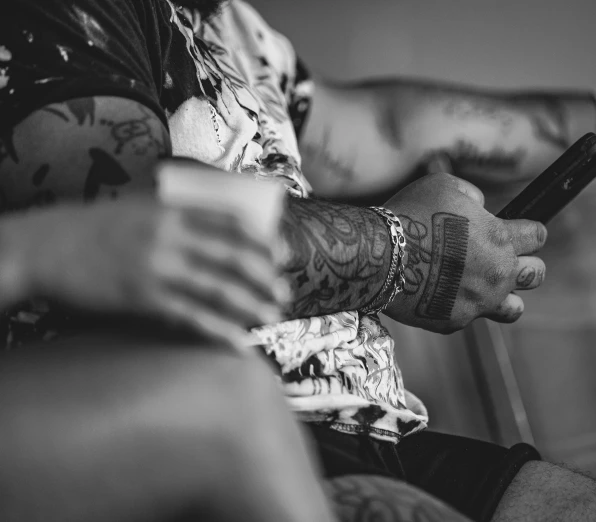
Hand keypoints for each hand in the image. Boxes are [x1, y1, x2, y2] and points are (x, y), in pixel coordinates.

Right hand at [1, 197, 288, 347]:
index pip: (230, 221)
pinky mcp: (143, 298)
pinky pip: (191, 317)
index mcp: (170, 210)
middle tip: (285, 293)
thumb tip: (220, 232)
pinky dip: (219, 331)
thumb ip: (176, 215)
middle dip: (265, 276)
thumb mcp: (137, 209)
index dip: (262, 239)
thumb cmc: (94, 230)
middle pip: (232, 256)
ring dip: (252, 304)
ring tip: (273, 316)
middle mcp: (169, 236)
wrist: (43, 249)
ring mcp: (157, 267)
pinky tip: (238, 343)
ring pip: (218, 288)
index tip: (283, 254)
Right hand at [383, 173, 546, 333]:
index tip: (523, 232)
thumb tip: (480, 208)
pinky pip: (469, 317)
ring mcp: (477, 302)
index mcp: (500, 238)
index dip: (531, 231)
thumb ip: (473, 196)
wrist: (379, 256)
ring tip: (487, 287)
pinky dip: (461, 305)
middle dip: (526, 264)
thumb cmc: (410, 215)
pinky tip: (444, 293)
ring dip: (506, 296)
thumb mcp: (445, 186)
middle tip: (505, 259)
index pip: (537, 236)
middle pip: (536, 275)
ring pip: (514, 309)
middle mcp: (497, 274)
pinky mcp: (454, 322)